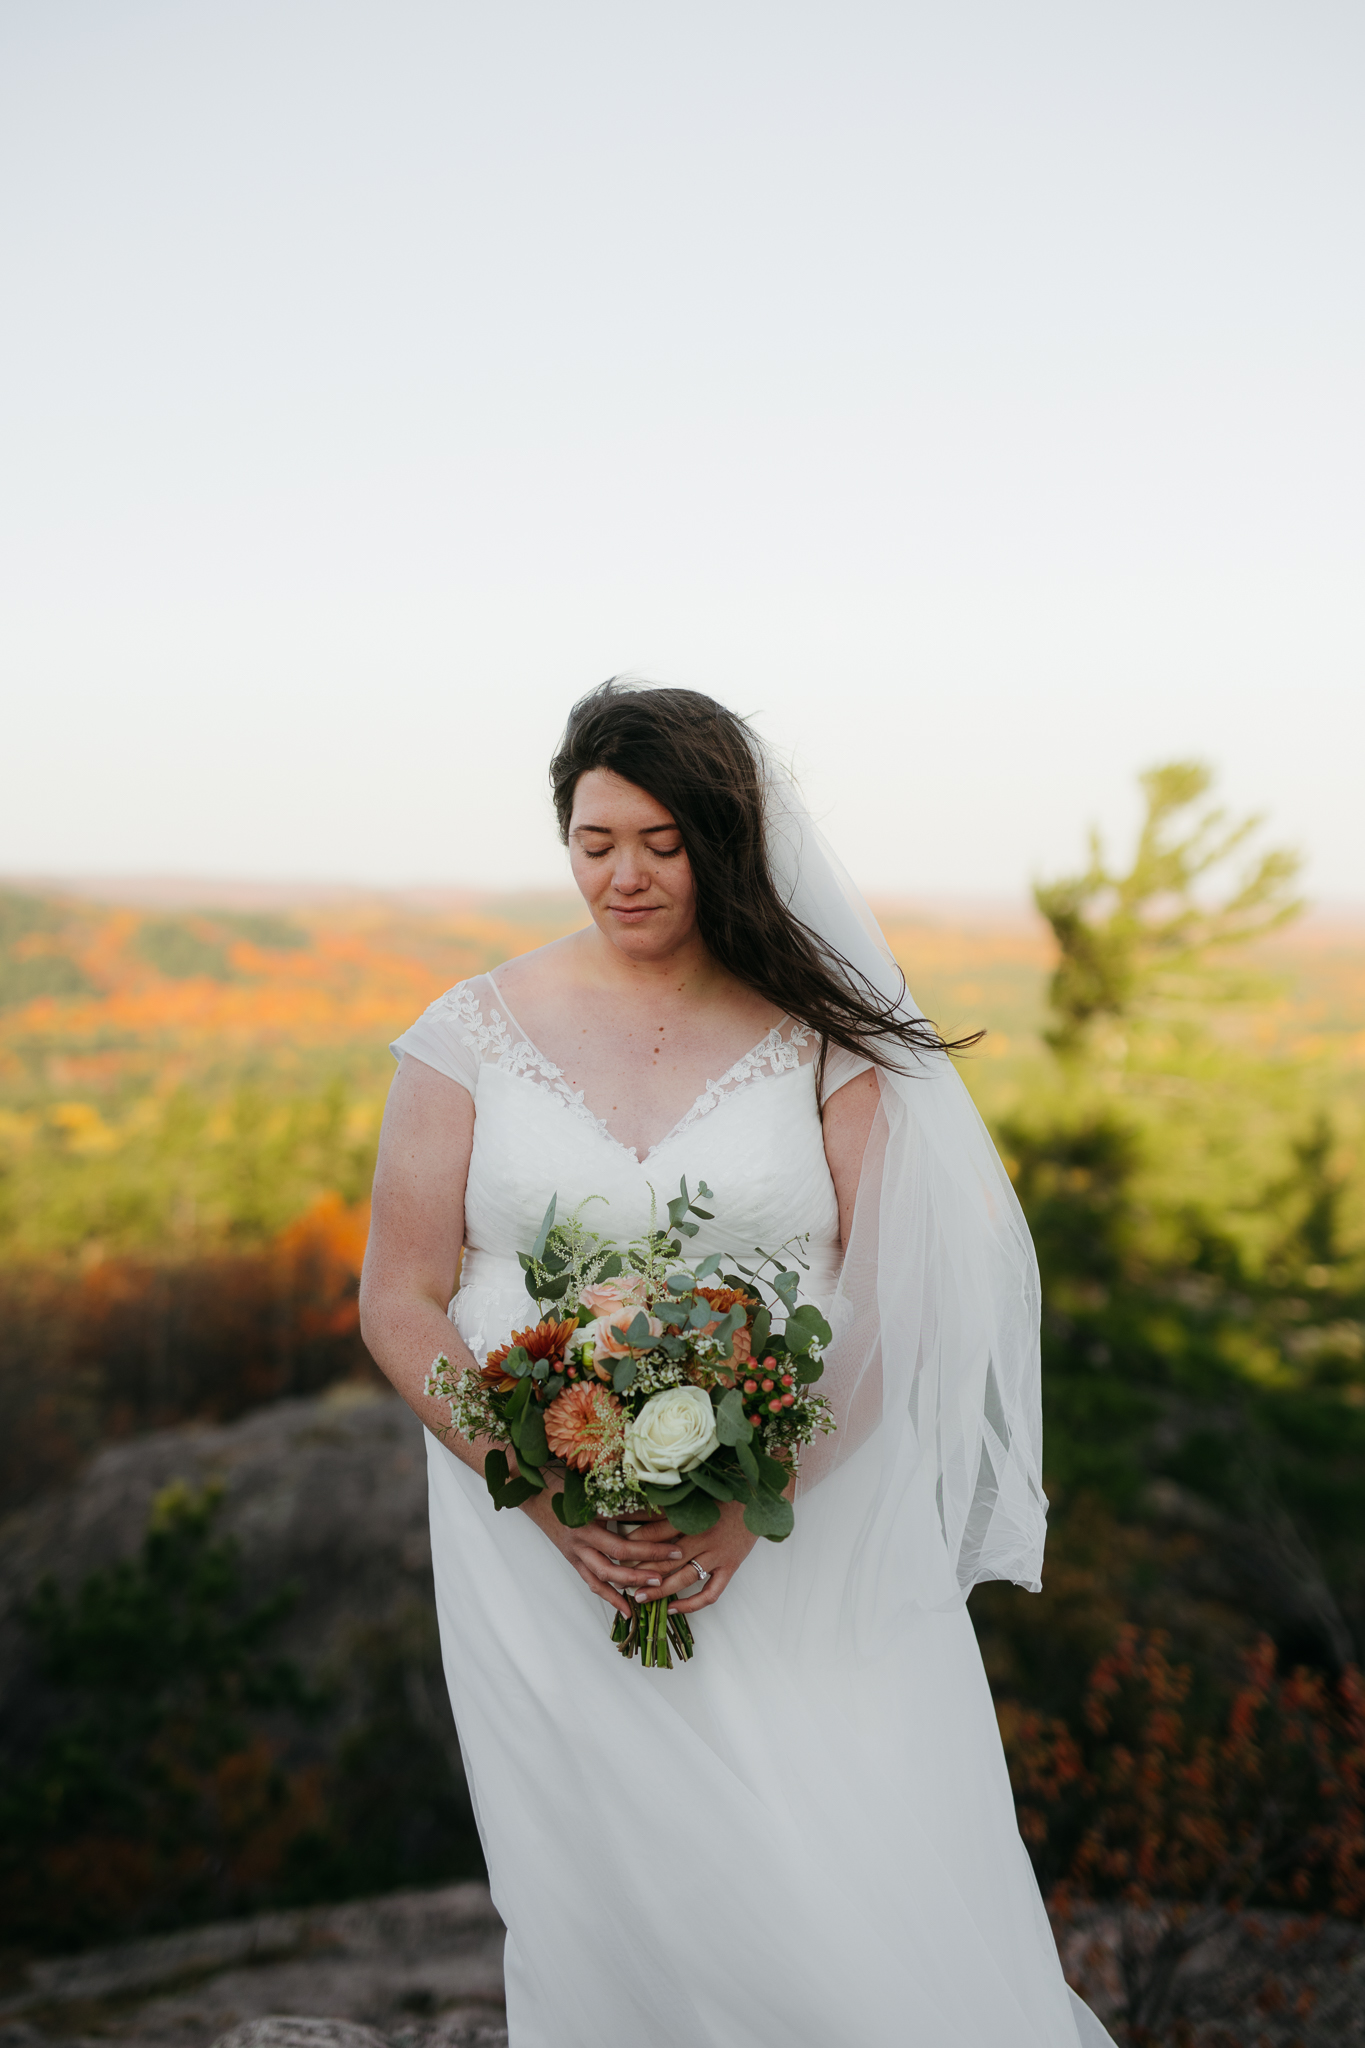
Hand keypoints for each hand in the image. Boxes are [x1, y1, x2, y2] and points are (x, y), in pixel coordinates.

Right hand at [519, 1488, 684, 1618]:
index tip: (676, 1532)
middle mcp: (582, 1537)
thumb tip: (654, 1498)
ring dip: (630, 1583)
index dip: (651, 1534)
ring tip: (654, 1588)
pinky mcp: (572, 1559)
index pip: (625, 1530)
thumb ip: (619, 1494)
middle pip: (618, 1555)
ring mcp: (575, 1551)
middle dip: (647, 1561)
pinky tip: (626, 1610)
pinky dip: (609, 1596)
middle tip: (673, 1561)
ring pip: (604, 1574)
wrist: (530, 1492)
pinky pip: (592, 1582)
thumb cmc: (561, 1482)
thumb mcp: (591, 1484)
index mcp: (588, 1515)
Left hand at [618, 1499, 759, 1614]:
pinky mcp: (730, 1566)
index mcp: (691, 1516)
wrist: (759, 1496)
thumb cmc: (724, 1491)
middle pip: (664, 1559)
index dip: (632, 1543)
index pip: (654, 1533)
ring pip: (683, 1578)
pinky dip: (692, 1605)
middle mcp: (702, 1537)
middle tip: (618, 1579)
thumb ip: (671, 1504)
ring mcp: (717, 1555)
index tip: (614, 1550)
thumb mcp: (695, 1492)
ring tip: (639, 1597)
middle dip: (640, 1570)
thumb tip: (640, 1508)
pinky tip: (673, 1609)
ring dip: (659, 1590)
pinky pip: (710, 1592)